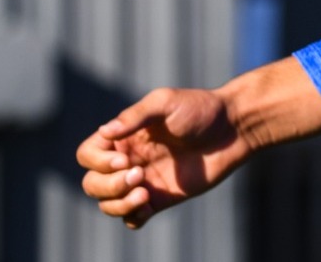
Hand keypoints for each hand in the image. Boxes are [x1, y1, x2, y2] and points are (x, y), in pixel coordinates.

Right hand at [76, 87, 250, 229]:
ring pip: (108, 204)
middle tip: (140, 174)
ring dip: (118, 202)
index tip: (125, 158)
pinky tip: (149, 204)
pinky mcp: (160, 199)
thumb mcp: (166, 103)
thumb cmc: (200, 109)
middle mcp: (128, 160)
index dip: (97, 161)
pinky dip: (132, 216)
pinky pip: (133, 218)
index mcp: (123, 136)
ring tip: (145, 191)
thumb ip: (135, 117)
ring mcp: (143, 181)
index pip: (87, 155)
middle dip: (108, 184)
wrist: (233, 129)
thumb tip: (104, 132)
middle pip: (91, 184)